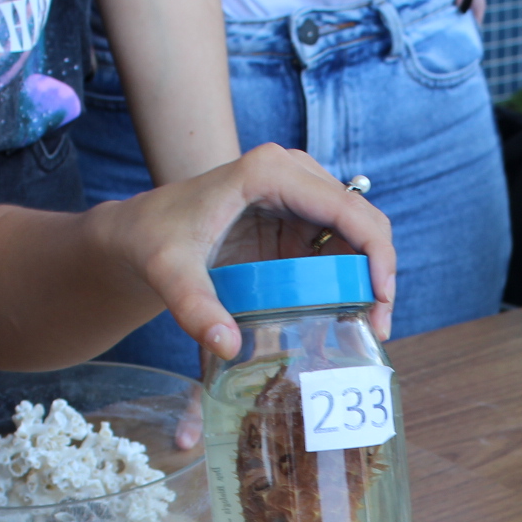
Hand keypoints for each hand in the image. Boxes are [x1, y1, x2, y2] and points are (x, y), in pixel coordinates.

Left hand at [101, 144, 396, 361]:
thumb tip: (227, 348)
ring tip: (366, 327)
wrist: (139, 233)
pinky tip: (345, 314)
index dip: (377, 255)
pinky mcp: (295, 219)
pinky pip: (339, 246)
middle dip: (380, 272)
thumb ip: (195, 309)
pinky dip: (350, 278)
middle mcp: (292, 174)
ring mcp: (297, 195)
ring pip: (357, 233)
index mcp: (270, 173)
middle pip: (363, 219)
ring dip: (369, 278)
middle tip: (377, 327)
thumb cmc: (153, 240)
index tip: (381, 302)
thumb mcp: (170, 274)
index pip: (348, 208)